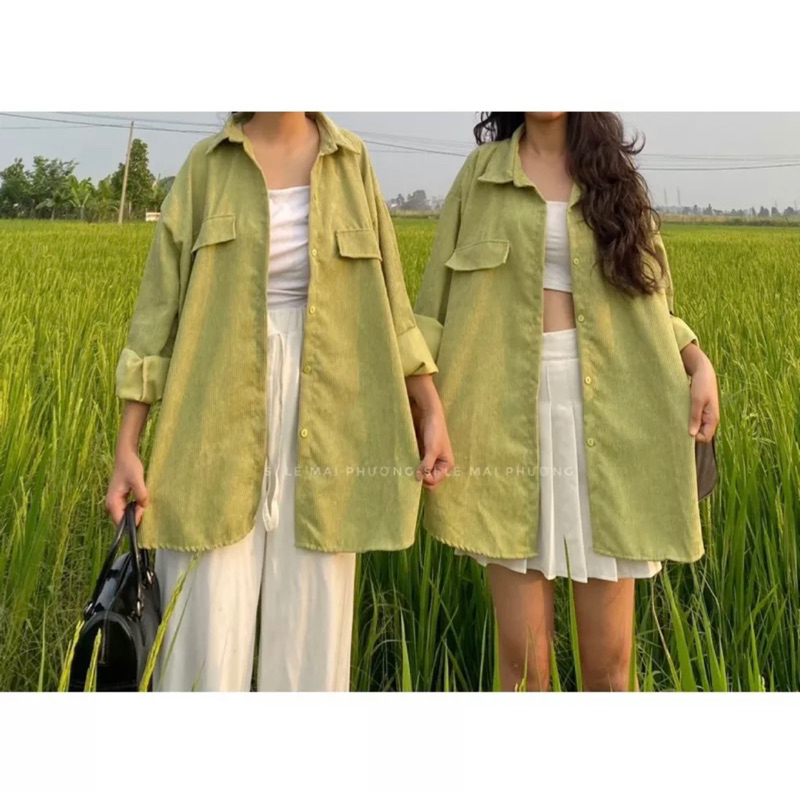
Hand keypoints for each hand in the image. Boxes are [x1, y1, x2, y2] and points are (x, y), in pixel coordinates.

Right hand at [105, 446, 147, 525]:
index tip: (145, 517)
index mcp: (112, 502)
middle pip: (124, 520)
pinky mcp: (120, 499)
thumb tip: (144, 506)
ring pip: (127, 515)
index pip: (121, 522)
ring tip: (146, 504)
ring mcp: (115, 502)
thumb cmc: (130, 466)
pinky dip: (136, 507)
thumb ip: (141, 494)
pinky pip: (128, 509)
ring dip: (137, 512)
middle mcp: (111, 505)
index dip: (133, 522)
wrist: (126, 456)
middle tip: (147, 509)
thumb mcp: (137, 480)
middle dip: (136, 517)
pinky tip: (144, 502)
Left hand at [405, 374, 453, 489]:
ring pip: (421, 473)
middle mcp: (438, 465)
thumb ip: (426, 465)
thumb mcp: (432, 450)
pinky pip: (416, 465)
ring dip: (414, 472)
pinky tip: (404, 463)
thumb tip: (418, 479)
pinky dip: (411, 466)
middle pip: (428, 480)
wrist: (428, 414)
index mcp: (446, 465)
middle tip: (409, 471)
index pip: (435, 481)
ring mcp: (429, 460)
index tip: (417, 472)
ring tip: (406, 468)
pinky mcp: (421, 454)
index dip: (426, 479)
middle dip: (420, 478)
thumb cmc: (434, 431)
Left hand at [682, 345, 719, 442]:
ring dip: (686, 425)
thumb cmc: (701, 384)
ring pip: (695, 427)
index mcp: (713, 418)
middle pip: (700, 434)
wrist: (702, 370)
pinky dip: (685, 419)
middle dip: (689, 433)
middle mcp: (709, 419)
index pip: (705, 438)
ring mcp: (704, 414)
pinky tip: (677, 415)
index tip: (682, 430)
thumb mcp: (697, 400)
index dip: (694, 438)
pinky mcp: (698, 409)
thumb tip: (691, 434)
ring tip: (676, 420)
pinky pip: (692, 420)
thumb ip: (695, 417)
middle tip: (676, 427)